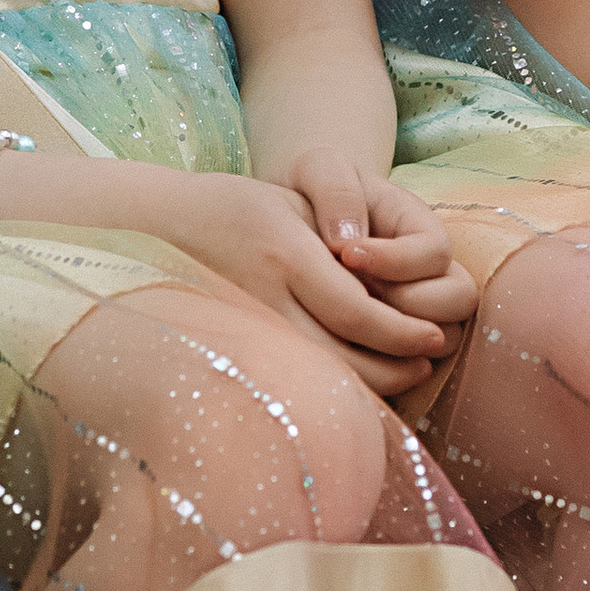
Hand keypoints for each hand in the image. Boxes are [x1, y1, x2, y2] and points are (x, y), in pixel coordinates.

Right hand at [140, 162, 472, 398]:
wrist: (155, 225)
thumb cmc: (235, 206)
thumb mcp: (288, 204)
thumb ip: (339, 242)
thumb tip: (396, 287)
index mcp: (283, 252)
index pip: (357, 310)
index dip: (402, 331)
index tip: (435, 336)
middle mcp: (262, 295)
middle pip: (343, 354)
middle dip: (396, 365)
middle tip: (428, 361)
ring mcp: (243, 326)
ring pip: (319, 374)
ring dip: (372, 383)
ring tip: (404, 373)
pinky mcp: (231, 348)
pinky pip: (293, 376)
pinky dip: (333, 385)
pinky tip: (357, 381)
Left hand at [282, 153, 476, 353]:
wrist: (292, 219)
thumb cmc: (311, 190)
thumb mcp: (320, 168)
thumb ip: (336, 190)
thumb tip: (348, 241)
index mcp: (419, 226)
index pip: (436, 251)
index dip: (397, 260)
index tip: (345, 255)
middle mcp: (431, 270)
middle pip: (459, 299)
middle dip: (408, 303)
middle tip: (355, 294)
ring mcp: (420, 307)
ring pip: (445, 338)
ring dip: (401, 338)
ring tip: (348, 321)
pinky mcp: (400, 340)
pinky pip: (412, 363)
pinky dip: (386, 363)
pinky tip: (343, 346)